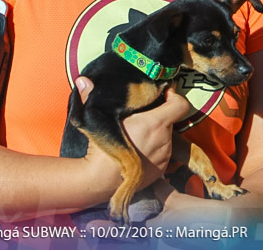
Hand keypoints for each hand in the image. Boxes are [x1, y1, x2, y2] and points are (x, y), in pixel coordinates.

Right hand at [75, 76, 190, 192]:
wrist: (99, 181)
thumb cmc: (101, 149)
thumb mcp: (96, 119)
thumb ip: (91, 96)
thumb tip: (82, 80)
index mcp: (156, 123)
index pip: (180, 104)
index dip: (174, 96)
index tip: (163, 94)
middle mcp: (165, 140)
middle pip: (170, 121)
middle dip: (159, 117)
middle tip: (141, 117)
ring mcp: (165, 157)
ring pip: (165, 138)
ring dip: (156, 135)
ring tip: (136, 136)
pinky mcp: (161, 171)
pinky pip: (161, 155)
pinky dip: (153, 151)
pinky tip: (137, 152)